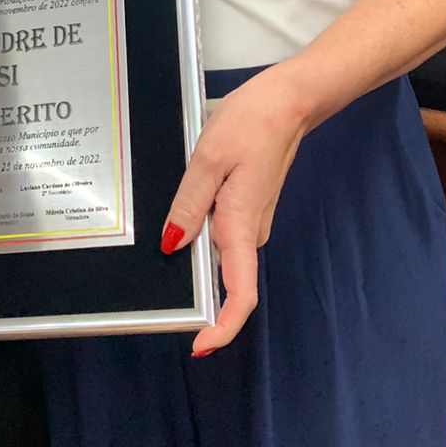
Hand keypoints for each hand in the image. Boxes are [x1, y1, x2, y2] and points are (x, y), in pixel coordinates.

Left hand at [161, 65, 308, 355]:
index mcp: (241, 226)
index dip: (223, 327)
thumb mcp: (208, 159)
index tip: (200, 345)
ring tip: (166, 237)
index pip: (240, 294)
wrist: (289, 101)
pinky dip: (202, 234)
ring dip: (195, 256)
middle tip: (156, 287)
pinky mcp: (248, 208)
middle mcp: (250, 232)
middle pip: (224, 279)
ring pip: (220, 254)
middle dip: (195, 289)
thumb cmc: (252, 122)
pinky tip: (183, 215)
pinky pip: (223, 234)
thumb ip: (188, 204)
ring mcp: (251, 222)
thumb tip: (172, 245)